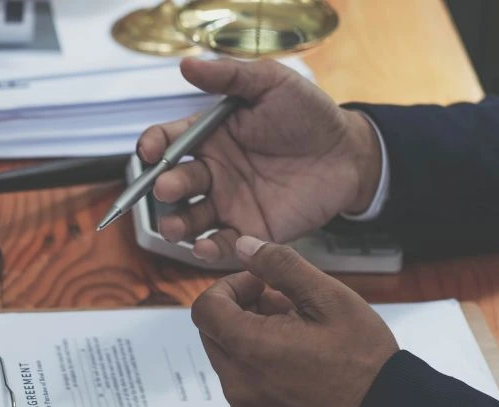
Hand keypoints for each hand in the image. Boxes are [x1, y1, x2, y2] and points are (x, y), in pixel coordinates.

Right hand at [138, 58, 382, 260]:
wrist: (348, 153)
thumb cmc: (309, 114)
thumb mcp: (271, 83)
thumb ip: (230, 75)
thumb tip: (187, 63)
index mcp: (208, 137)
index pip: (168, 141)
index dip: (152, 145)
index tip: (150, 150)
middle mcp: (212, 172)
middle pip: (174, 183)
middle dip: (165, 187)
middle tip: (166, 187)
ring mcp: (228, 203)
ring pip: (189, 219)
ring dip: (176, 224)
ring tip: (174, 227)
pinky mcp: (251, 230)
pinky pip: (223, 244)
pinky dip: (209, 250)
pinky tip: (205, 247)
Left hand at [191, 237, 397, 406]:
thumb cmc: (364, 360)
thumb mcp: (330, 298)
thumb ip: (281, 266)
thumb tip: (244, 246)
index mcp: (249, 348)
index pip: (205, 307)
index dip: (229, 288)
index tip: (260, 286)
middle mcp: (237, 385)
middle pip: (214, 334)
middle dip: (241, 314)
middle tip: (286, 309)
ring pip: (229, 364)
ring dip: (252, 345)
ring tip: (299, 341)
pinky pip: (244, 393)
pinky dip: (260, 376)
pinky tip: (298, 372)